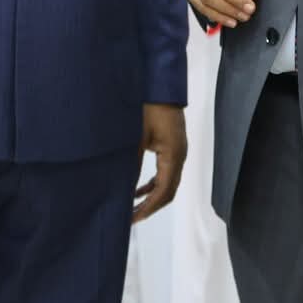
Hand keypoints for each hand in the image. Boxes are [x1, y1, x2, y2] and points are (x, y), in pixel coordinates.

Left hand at [132, 104, 186, 222]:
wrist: (159, 84)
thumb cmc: (148, 106)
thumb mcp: (136, 136)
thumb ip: (131, 163)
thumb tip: (124, 188)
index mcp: (173, 155)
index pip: (164, 191)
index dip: (148, 207)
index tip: (133, 218)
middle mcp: (179, 156)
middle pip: (168, 191)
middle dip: (150, 206)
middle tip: (131, 218)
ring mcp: (177, 151)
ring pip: (167, 183)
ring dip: (151, 196)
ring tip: (132, 207)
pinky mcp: (171, 146)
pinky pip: (165, 172)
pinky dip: (152, 184)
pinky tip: (137, 189)